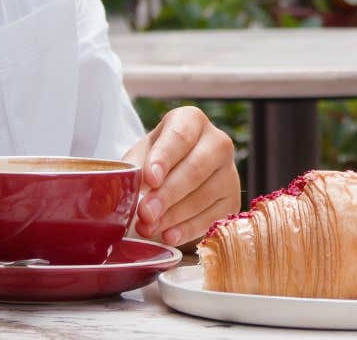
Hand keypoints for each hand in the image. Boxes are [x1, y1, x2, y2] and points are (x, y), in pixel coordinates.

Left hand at [124, 106, 238, 245]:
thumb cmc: (157, 161)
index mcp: (191, 121)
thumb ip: (134, 167)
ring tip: (148, 227)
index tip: (150, 178)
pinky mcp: (231, 200)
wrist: (177, 174)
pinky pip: (212, 217)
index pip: (180, 136)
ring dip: (174, 215)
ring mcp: (229, 172)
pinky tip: (169, 235)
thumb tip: (125, 186)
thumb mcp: (141, 155)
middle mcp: (217, 142)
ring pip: (205, 195)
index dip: (164, 158)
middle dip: (168, 193)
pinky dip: (188, 229)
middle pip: (196, 168)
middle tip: (145, 212)